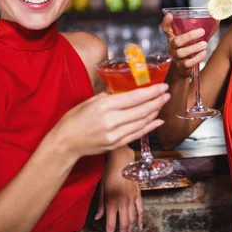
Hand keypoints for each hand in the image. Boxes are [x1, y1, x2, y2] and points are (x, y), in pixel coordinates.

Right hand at [53, 83, 170, 159]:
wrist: (65, 143)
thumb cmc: (74, 119)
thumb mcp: (90, 101)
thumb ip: (110, 94)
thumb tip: (126, 87)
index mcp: (104, 106)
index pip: (134, 98)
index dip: (151, 92)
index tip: (162, 86)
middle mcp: (111, 121)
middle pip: (142, 110)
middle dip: (157, 101)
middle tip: (166, 94)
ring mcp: (115, 135)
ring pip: (142, 122)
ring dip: (155, 112)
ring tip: (162, 103)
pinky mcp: (116, 144)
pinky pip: (137, 134)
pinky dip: (149, 127)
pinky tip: (158, 120)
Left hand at [95, 148, 141, 231]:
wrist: (122, 161)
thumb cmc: (109, 173)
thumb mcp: (101, 188)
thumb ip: (100, 205)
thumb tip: (97, 218)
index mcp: (111, 202)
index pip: (110, 225)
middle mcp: (122, 203)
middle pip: (123, 225)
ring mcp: (132, 199)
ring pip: (132, 219)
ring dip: (130, 230)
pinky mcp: (138, 194)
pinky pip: (141, 209)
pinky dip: (140, 219)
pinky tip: (139, 226)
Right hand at [160, 13, 207, 78]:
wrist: (182, 69)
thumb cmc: (187, 50)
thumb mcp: (189, 39)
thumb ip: (199, 30)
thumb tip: (216, 20)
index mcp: (173, 38)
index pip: (166, 29)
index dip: (166, 22)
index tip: (170, 15)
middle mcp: (172, 47)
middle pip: (176, 41)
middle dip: (189, 36)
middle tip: (201, 31)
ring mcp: (176, 57)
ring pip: (181, 52)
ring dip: (194, 48)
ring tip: (204, 44)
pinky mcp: (181, 67)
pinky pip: (187, 63)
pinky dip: (196, 58)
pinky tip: (203, 53)